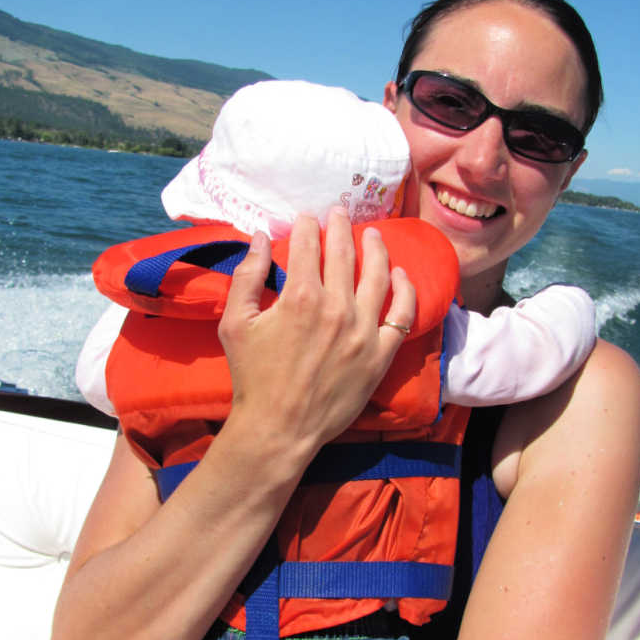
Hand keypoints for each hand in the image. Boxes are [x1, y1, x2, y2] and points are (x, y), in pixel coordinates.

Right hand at [218, 208, 415, 452]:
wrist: (280, 428)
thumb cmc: (253, 376)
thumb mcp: (235, 323)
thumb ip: (246, 276)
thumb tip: (257, 237)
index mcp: (300, 296)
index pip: (308, 245)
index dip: (307, 225)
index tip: (307, 217)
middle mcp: (336, 307)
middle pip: (344, 252)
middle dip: (340, 226)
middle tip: (339, 211)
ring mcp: (363, 330)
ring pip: (377, 275)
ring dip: (375, 248)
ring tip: (372, 233)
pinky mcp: (380, 354)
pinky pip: (401, 315)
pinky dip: (404, 290)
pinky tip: (400, 274)